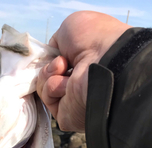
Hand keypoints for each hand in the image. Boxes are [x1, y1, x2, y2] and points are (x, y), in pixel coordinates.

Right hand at [37, 11, 129, 131]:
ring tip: (65, 70)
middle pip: (48, 76)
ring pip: (44, 86)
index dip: (52, 58)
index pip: (57, 64)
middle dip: (50, 66)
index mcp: (85, 65)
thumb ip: (58, 41)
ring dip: (50, 75)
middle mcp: (80, 84)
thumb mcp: (71, 27)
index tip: (57, 52)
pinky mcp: (66, 116)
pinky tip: (67, 85)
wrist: (106, 63)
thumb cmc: (94, 40)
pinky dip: (52, 88)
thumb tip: (52, 57)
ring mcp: (73, 101)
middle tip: (63, 62)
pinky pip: (47, 99)